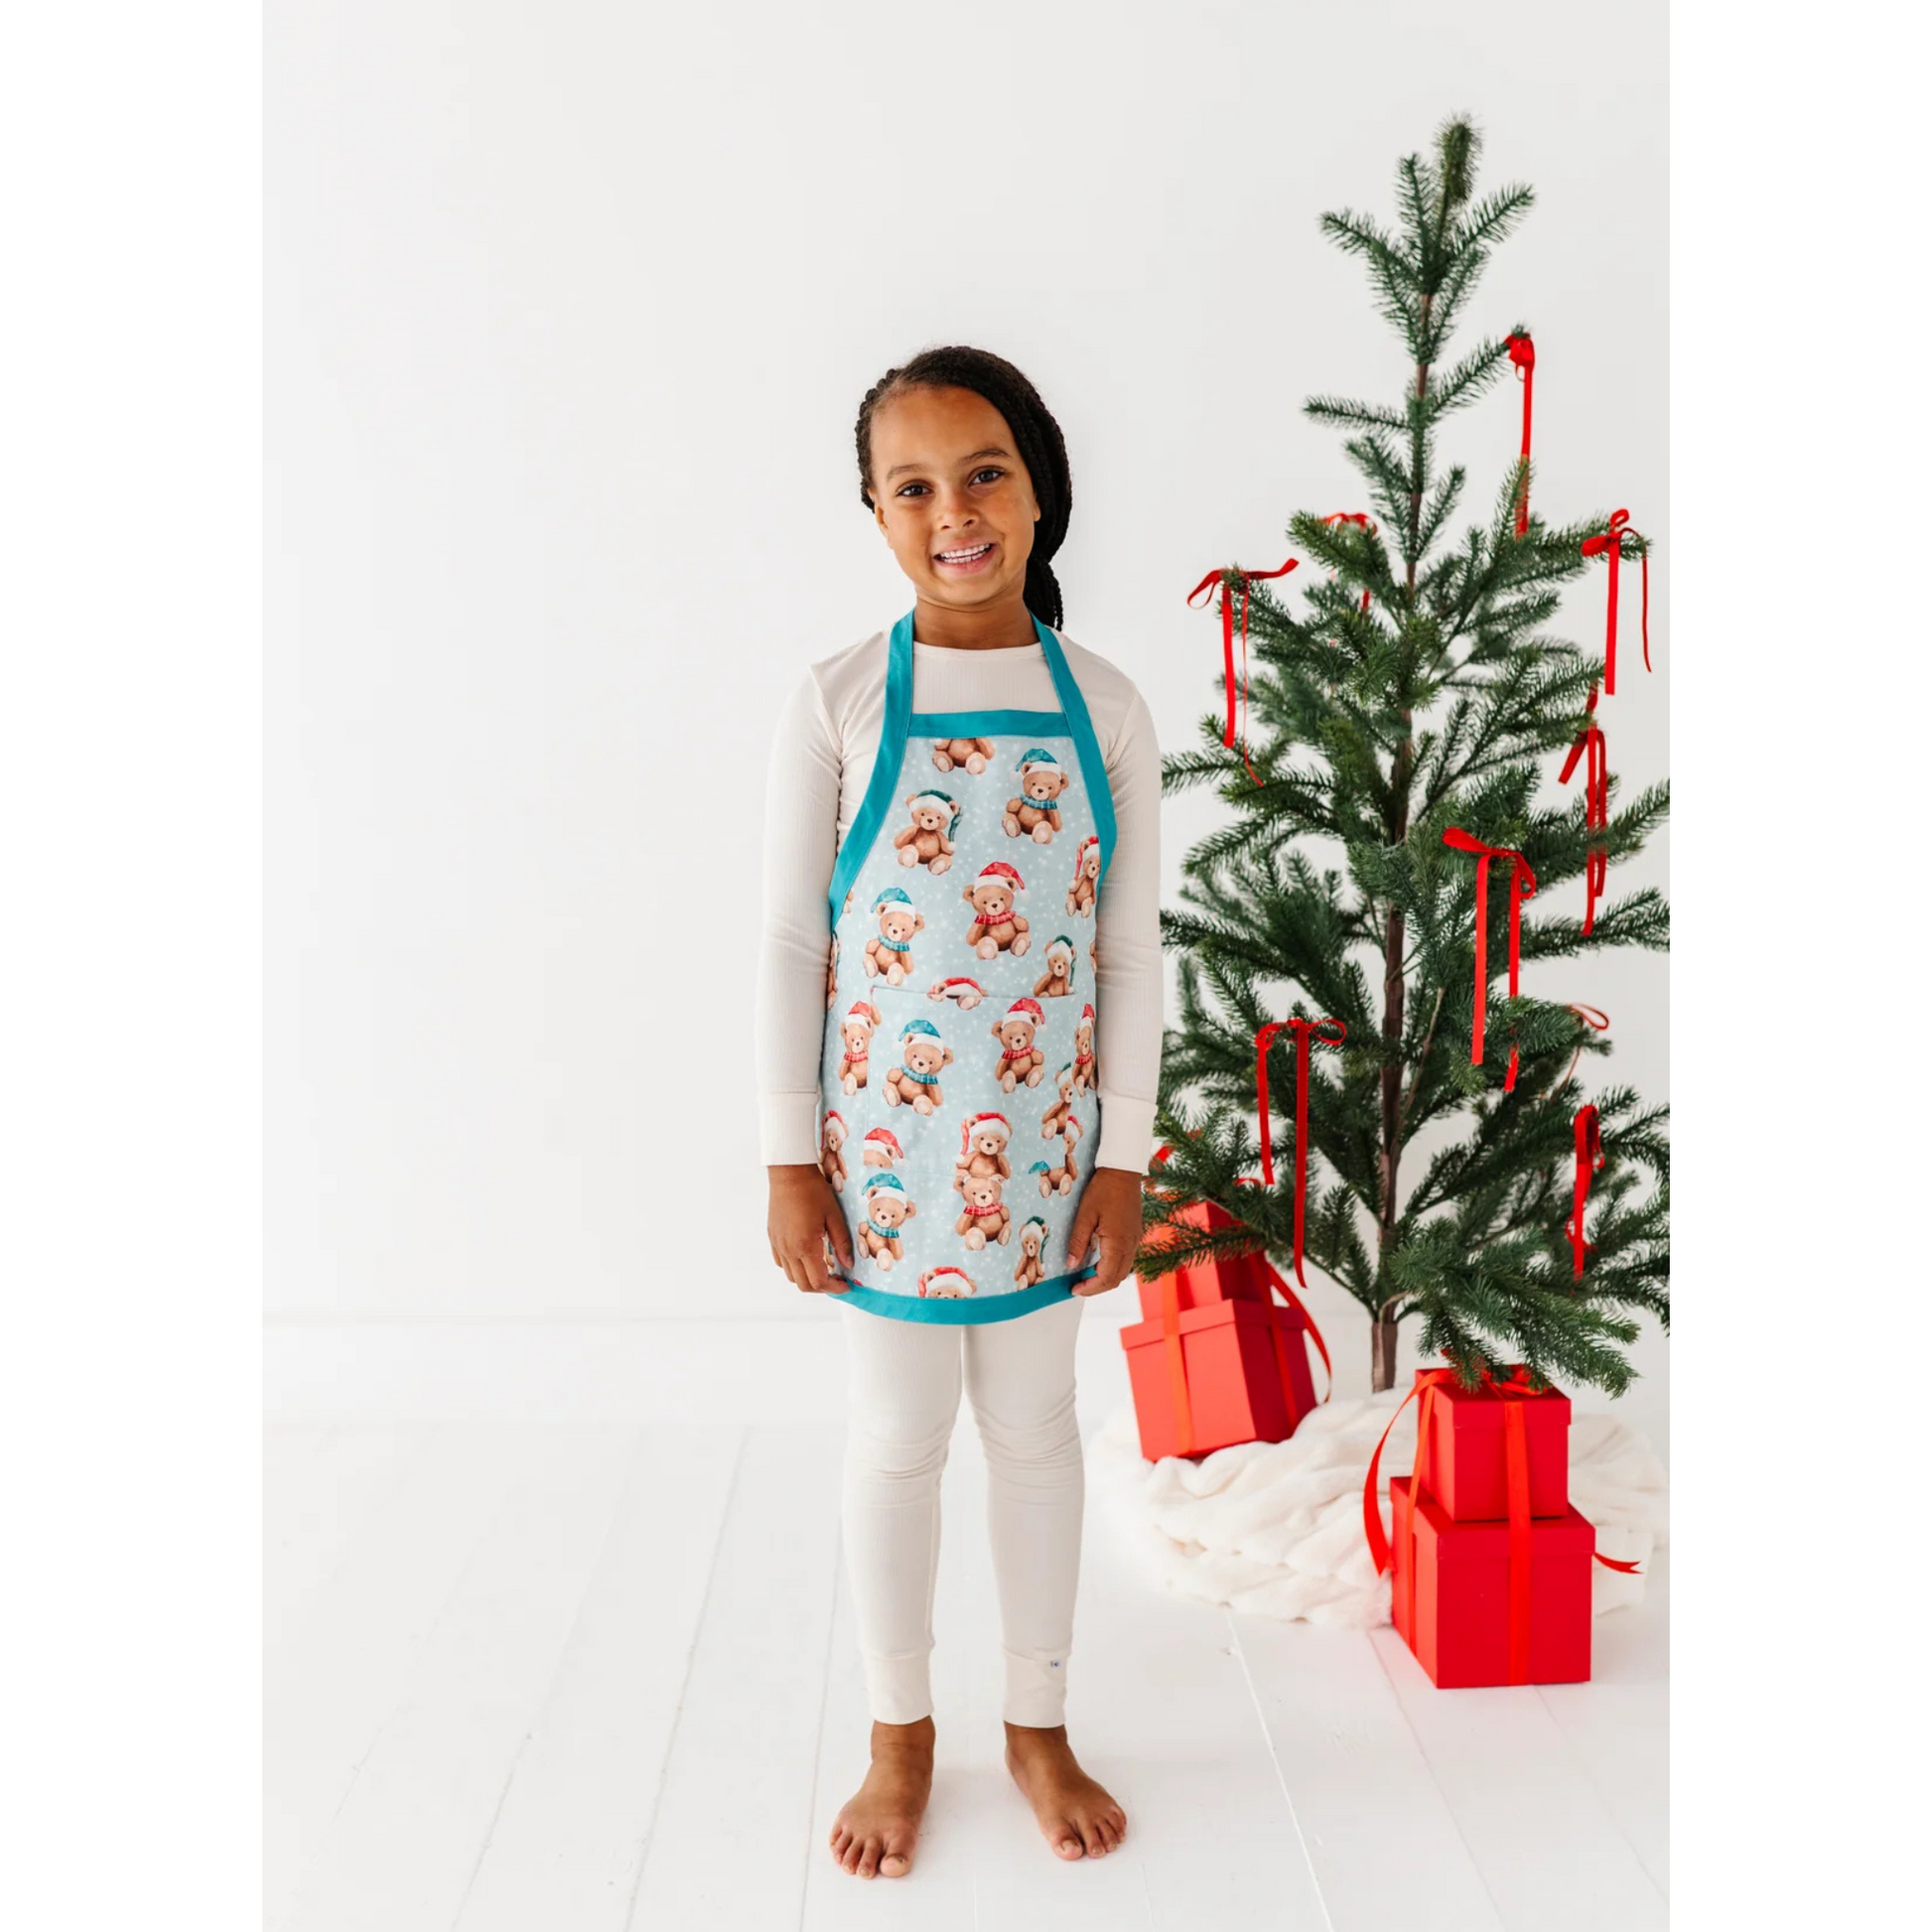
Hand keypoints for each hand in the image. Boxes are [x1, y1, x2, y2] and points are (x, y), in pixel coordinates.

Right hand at [767, 1166, 853, 1293]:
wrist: (789, 1173)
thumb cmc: (813, 1191)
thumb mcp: (834, 1216)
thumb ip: (842, 1243)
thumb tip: (848, 1264)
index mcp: (805, 1246)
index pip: (819, 1281)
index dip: (834, 1288)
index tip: (845, 1285)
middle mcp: (788, 1249)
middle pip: (803, 1284)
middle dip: (822, 1287)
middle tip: (837, 1280)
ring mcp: (778, 1244)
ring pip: (791, 1276)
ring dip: (807, 1278)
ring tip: (823, 1269)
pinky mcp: (773, 1237)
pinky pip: (781, 1262)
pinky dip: (794, 1267)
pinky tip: (806, 1257)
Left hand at [1069, 1168, 1141, 1295]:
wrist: (1123, 1170)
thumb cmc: (1102, 1189)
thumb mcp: (1085, 1215)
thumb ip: (1078, 1241)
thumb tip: (1071, 1265)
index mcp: (1118, 1242)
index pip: (1106, 1277)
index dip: (1090, 1288)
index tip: (1074, 1289)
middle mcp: (1130, 1245)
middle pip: (1116, 1279)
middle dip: (1097, 1287)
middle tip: (1078, 1286)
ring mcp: (1135, 1240)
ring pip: (1123, 1271)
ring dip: (1105, 1278)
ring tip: (1085, 1277)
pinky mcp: (1135, 1234)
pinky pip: (1126, 1259)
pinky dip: (1112, 1267)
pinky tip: (1098, 1262)